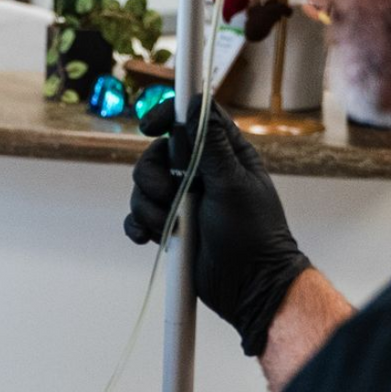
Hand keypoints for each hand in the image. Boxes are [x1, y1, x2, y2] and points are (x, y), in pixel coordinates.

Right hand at [124, 98, 311, 358]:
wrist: (248, 286)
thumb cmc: (252, 235)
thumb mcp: (233, 185)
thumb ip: (211, 146)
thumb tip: (197, 105)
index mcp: (224, 155)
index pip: (192, 119)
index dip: (168, 116)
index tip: (149, 127)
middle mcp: (201, 174)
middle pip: (158, 154)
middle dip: (152, 176)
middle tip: (168, 196)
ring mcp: (184, 201)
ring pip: (144, 187)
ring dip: (148, 207)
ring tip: (170, 228)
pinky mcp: (170, 227)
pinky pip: (140, 216)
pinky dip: (139, 225)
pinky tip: (148, 238)